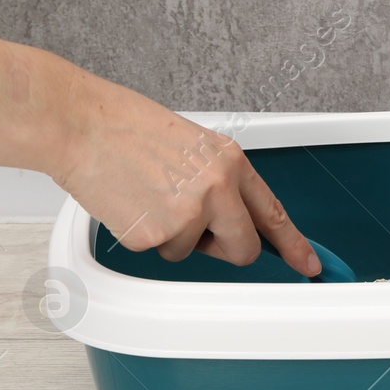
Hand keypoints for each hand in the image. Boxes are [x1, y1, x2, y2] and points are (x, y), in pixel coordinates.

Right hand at [51, 72, 320, 275]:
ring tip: (147, 196)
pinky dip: (142, 235)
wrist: (81, 124)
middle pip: (243, 248)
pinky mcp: (155, 234)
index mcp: (230, 162)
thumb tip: (231, 218)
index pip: (273, 212)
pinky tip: (129, 202)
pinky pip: (157, 251)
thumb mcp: (192, 146)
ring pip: (192, 252)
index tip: (309, 265)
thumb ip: (218, 182)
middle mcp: (217, 188)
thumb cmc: (127, 128)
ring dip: (172, 236)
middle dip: (224, 249)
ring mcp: (188, 213)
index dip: (294, 244)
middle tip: (197, 231)